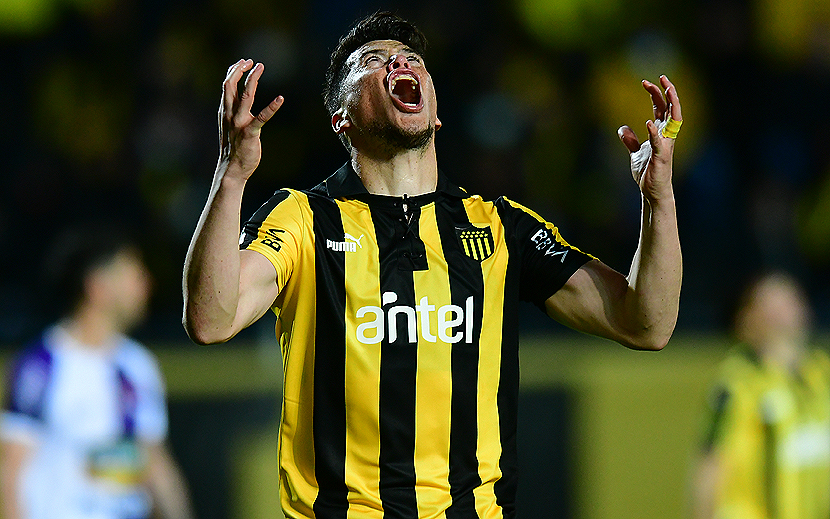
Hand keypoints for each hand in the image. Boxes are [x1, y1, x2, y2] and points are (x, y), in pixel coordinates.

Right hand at [219, 59, 283, 179]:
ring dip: (252, 79)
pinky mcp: (250, 133)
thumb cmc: (233, 147)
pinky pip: (262, 117)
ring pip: (244, 95)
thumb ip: (233, 111)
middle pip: (230, 85)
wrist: (231, 169)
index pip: (226, 85)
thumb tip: (239, 100)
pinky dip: (271, 107)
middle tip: (251, 61)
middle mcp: (230, 114)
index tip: (243, 62)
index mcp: (225, 111)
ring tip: (260, 67)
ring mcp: (239, 123)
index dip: (234, 71)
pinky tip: (280, 99)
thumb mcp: (230, 125)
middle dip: (239, 70)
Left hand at [617, 75, 681, 202]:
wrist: (651, 190)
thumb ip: (630, 140)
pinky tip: (648, 123)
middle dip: (667, 91)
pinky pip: (659, 142)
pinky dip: (654, 132)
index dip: (656, 93)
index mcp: (661, 132)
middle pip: (670, 108)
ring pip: (674, 119)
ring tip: (667, 89)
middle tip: (661, 77)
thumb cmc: (647, 172)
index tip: (646, 82)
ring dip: (672, 103)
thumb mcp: (634, 153)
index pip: (661, 108)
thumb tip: (622, 128)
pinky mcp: (661, 156)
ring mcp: (666, 144)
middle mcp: (667, 135)